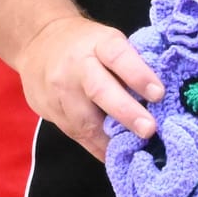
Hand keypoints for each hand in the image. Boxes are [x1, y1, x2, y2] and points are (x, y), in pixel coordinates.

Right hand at [12, 16, 164, 158]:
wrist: (38, 42)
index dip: (138, 75)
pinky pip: (77, 135)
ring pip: (86, 121)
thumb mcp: (108, 41)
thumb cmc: (86, 44)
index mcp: (98, 43)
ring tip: (136, 151)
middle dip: (126, 113)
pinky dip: (98, 147)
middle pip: (100, 91)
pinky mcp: (50, 111)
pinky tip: (115, 155)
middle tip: (149, 130)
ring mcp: (59, 91)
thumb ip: (130, 64)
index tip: (158, 93)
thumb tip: (159, 97)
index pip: (118, 56)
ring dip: (112, 139)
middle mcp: (76, 66)